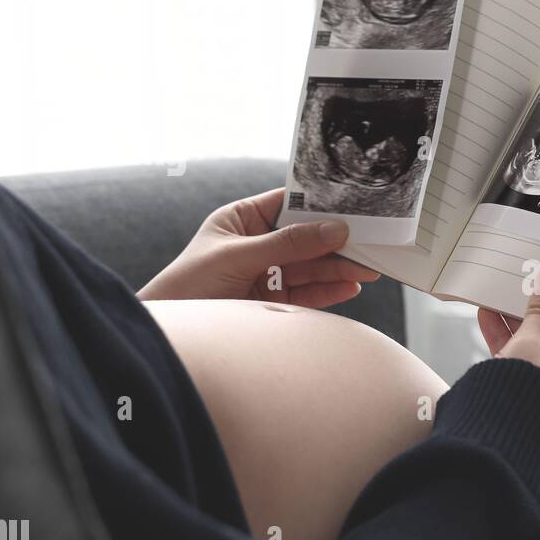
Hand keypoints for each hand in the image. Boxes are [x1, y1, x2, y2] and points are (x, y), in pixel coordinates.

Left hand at [138, 188, 378, 306]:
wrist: (171, 335)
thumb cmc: (188, 285)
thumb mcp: (238, 256)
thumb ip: (288, 244)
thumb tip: (333, 229)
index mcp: (242, 220)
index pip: (289, 204)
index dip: (319, 205)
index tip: (350, 206)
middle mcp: (257, 244)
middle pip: (306, 238)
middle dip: (336, 242)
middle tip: (368, 243)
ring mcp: (266, 273)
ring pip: (311, 267)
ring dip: (339, 268)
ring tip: (367, 269)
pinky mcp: (273, 302)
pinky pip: (307, 293)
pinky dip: (329, 291)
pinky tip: (349, 286)